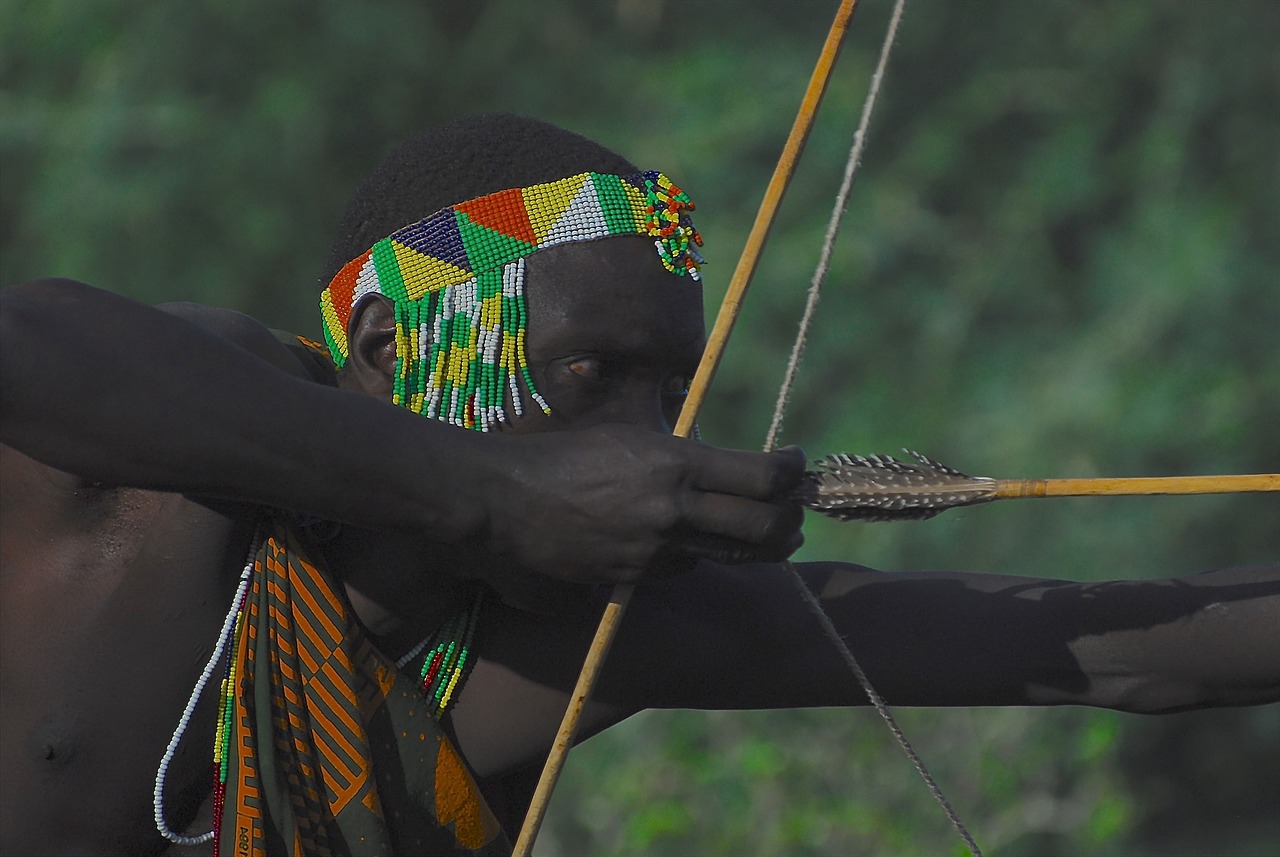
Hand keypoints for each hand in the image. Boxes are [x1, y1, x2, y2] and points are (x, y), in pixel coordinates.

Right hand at [476, 424, 804, 585]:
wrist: (505, 500)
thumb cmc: (565, 457)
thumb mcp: (629, 438)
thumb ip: (681, 455)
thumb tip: (723, 466)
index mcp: (675, 461)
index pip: (762, 474)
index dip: (792, 471)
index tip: (797, 464)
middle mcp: (672, 507)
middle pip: (764, 527)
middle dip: (790, 523)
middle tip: (795, 516)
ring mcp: (654, 547)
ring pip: (728, 554)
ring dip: (753, 546)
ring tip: (763, 535)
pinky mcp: (634, 577)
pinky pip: (681, 568)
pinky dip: (691, 556)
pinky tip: (681, 541)